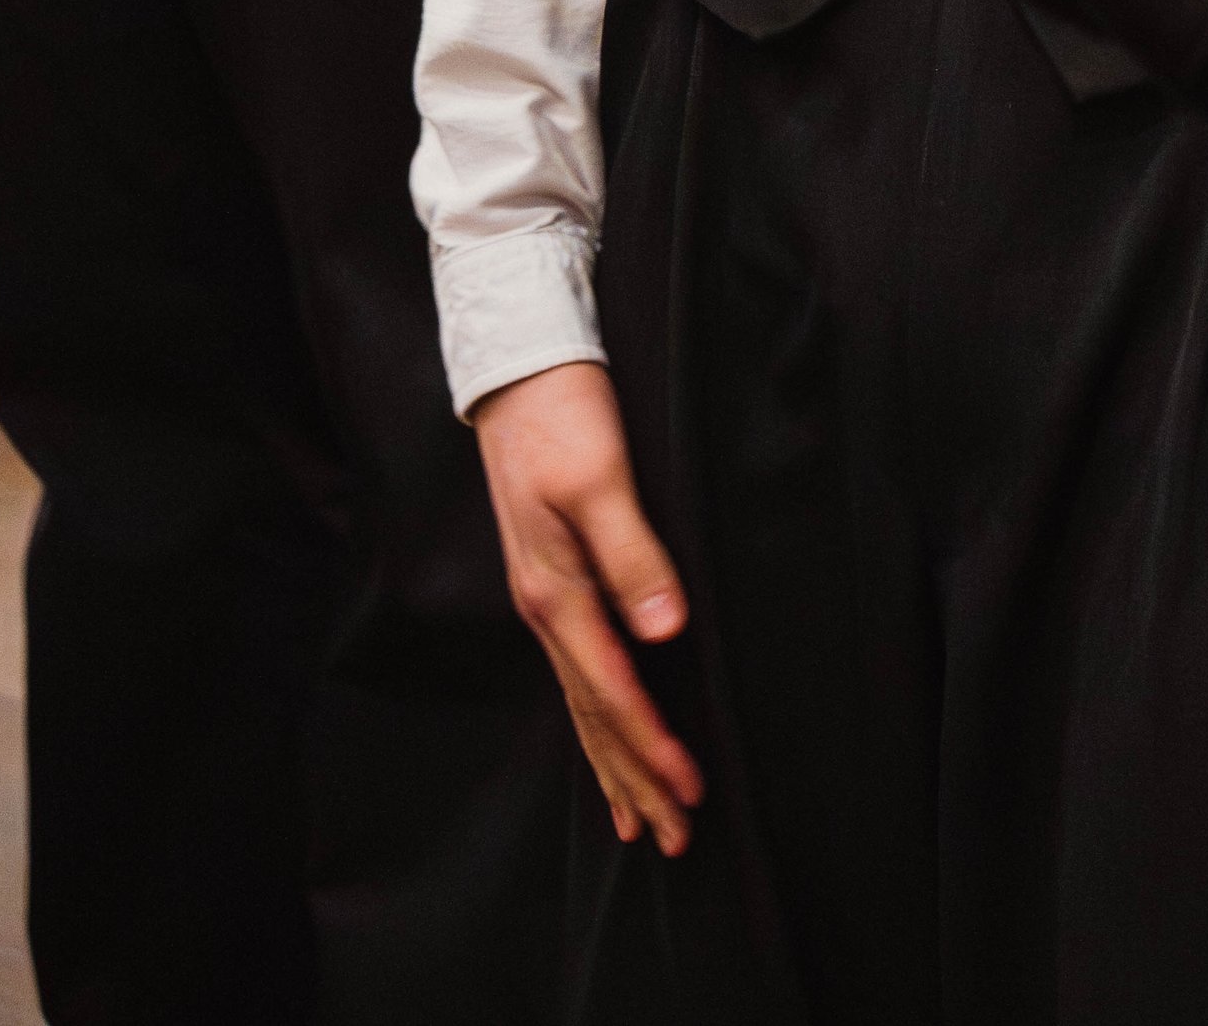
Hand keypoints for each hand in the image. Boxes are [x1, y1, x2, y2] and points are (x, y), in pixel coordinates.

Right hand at [472, 361, 702, 856]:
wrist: (518, 369)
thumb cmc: (562, 416)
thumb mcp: (600, 478)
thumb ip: (634, 554)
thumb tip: (667, 631)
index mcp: (556, 594)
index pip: (613, 691)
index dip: (652, 746)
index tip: (689, 792)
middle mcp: (544, 609)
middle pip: (595, 715)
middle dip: (635, 779)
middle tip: (676, 839)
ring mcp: (543, 599)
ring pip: (584, 702)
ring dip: (615, 763)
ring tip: (639, 820)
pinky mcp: (551, 581)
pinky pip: (577, 673)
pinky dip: (597, 720)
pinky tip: (606, 740)